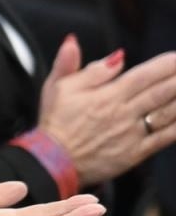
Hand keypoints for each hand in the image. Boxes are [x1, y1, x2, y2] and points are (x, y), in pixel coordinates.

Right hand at [37, 35, 175, 185]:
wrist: (52, 162)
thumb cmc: (55, 124)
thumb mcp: (59, 88)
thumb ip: (80, 65)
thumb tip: (110, 53)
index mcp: (107, 95)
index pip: (143, 75)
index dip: (165, 65)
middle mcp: (123, 113)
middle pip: (161, 92)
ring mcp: (132, 134)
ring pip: (167, 113)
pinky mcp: (135, 153)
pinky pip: (164, 138)